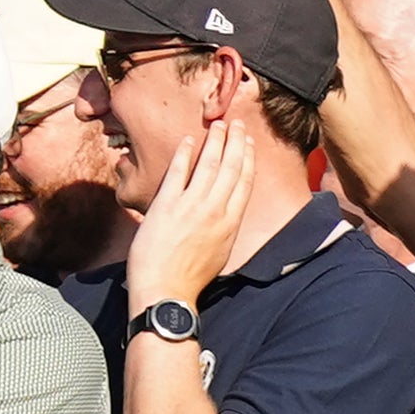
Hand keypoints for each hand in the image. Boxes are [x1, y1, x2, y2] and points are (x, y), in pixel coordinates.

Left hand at [124, 98, 263, 313]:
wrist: (166, 289)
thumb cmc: (191, 277)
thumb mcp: (220, 252)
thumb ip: (224, 228)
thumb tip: (224, 214)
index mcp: (232, 222)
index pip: (244, 181)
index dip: (248, 158)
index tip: (248, 143)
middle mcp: (216, 209)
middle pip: (231, 167)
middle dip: (236, 142)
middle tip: (237, 123)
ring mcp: (192, 205)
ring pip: (210, 165)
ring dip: (215, 141)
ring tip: (218, 125)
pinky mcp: (167, 205)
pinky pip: (179, 172)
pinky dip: (185, 154)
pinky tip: (188, 140)